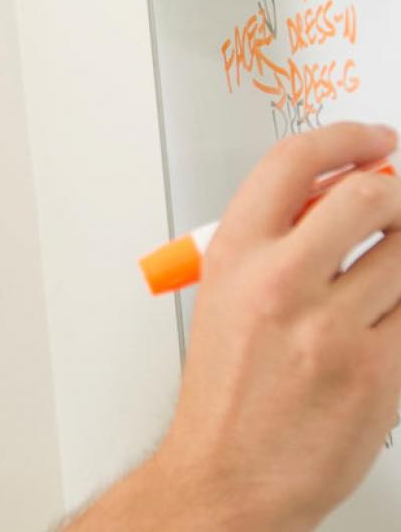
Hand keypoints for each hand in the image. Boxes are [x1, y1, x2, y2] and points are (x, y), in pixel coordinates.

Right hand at [156, 122, 400, 530]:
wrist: (230, 471)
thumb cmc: (226, 387)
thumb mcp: (226, 293)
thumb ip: (274, 240)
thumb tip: (331, 198)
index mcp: (236, 255)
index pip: (292, 164)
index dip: (344, 137)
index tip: (373, 138)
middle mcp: (282, 284)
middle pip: (368, 197)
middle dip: (395, 191)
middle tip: (396, 201)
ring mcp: (333, 329)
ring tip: (391, 265)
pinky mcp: (378, 374)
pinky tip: (390, 315)